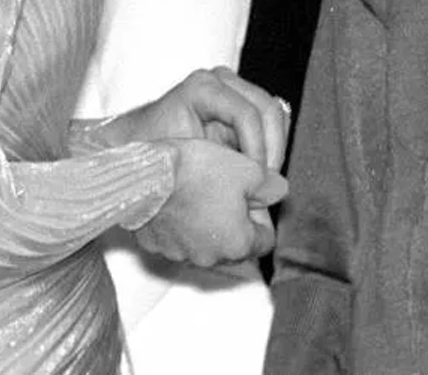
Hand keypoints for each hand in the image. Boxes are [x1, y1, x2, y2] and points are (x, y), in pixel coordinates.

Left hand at [116, 67, 290, 170]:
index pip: (247, 114)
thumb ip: (221, 171)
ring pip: (274, 114)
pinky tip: (258, 172)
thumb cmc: (151, 155)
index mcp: (203, 88)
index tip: (256, 183)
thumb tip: (262, 196)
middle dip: (271, 151)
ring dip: (274, 149)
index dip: (257, 151)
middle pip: (268, 109)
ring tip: (262, 181)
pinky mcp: (239, 103)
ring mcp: (232, 89)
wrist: (133, 148)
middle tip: (266, 186)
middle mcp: (220, 81)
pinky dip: (270, 146)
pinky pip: (269, 121)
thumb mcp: (184, 163)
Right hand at [133, 139, 286, 267]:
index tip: (252, 195)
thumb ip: (269, 185)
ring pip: (204, 242)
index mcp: (238, 244)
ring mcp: (180, 254)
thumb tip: (279, 191)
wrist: (148, 173)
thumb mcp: (247, 169)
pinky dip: (180, 225)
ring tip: (199, 191)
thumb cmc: (198, 170)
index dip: (262, 216)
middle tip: (226, 190)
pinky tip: (176, 199)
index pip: (265, 240)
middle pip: (234, 244)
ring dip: (206, 223)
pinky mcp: (156, 246)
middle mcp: (211, 257)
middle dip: (235, 221)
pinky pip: (176, 239)